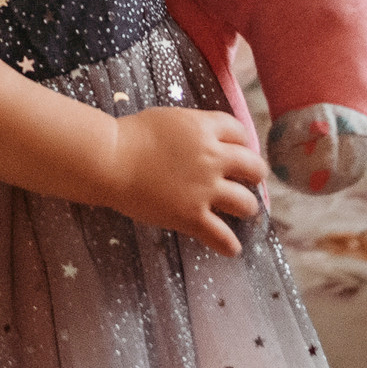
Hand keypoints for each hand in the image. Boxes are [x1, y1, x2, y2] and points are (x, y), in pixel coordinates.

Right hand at [102, 107, 265, 256]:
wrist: (112, 161)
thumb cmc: (132, 136)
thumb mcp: (170, 119)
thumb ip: (193, 129)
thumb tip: (203, 138)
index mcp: (205, 129)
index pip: (240, 133)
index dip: (242, 143)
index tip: (238, 151)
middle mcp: (213, 158)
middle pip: (254, 167)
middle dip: (254, 175)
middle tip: (248, 182)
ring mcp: (206, 190)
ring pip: (246, 203)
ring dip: (246, 208)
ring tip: (241, 212)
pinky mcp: (193, 217)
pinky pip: (222, 237)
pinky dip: (229, 245)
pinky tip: (231, 248)